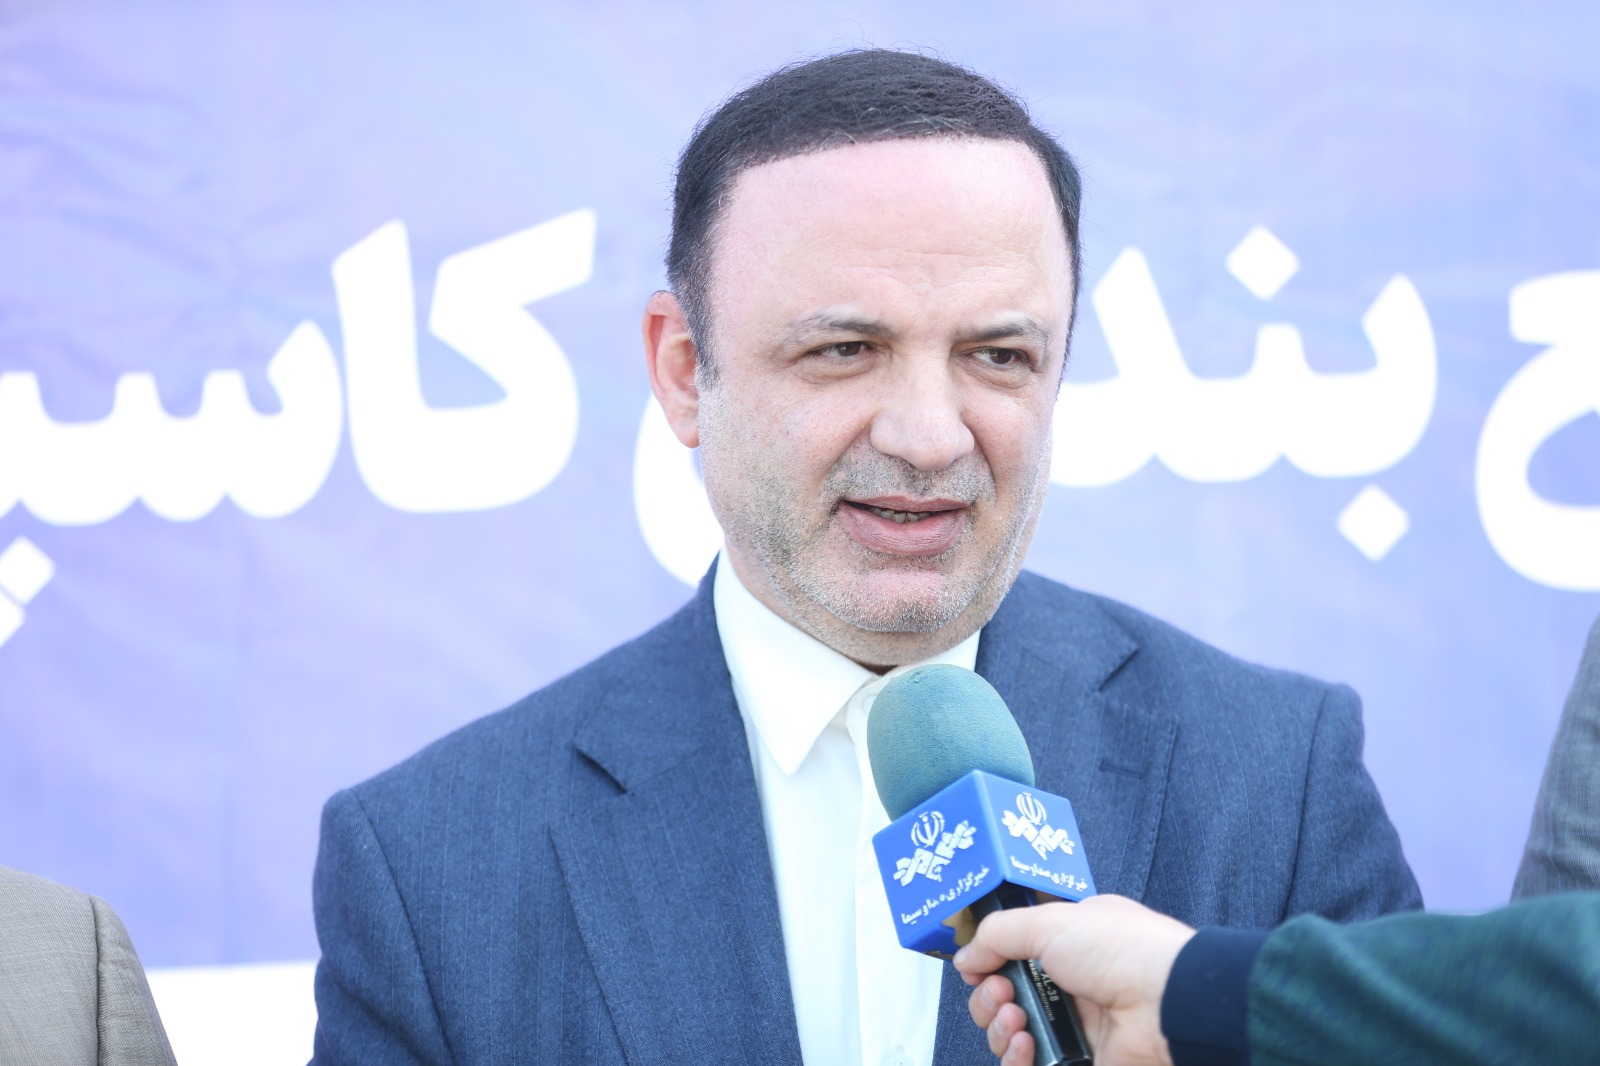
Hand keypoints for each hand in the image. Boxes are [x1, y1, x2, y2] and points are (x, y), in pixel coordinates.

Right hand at [952, 895, 1195, 1065]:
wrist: (1168, 1004)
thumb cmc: (1124, 952)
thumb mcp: (1050, 921)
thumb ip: (998, 934)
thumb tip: (966, 957)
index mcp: (1069, 945)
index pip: (1013, 958)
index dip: (989, 965)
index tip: (980, 968)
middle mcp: (1071, 986)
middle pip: (1004, 1001)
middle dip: (989, 999)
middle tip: (1002, 994)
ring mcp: (1076, 1029)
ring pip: (1012, 1038)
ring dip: (1000, 1030)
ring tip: (1016, 1021)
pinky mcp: (1079, 1062)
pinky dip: (1016, 1060)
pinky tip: (1024, 1045)